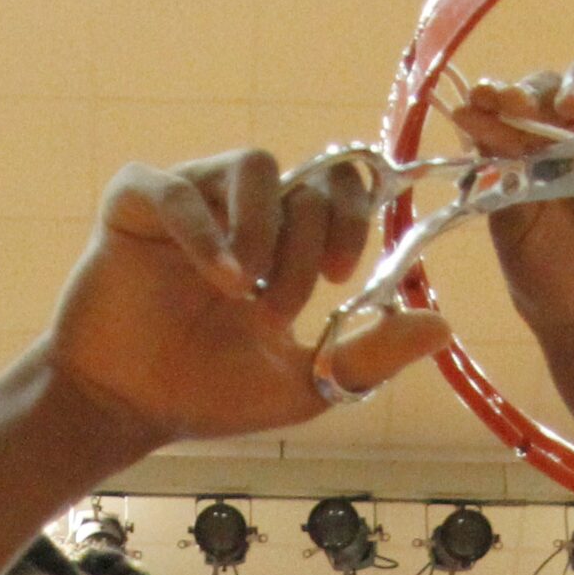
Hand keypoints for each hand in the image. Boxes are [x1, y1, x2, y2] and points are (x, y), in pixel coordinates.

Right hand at [44, 149, 451, 451]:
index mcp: (285, 241)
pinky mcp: (137, 205)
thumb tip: (444, 328)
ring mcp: (192, 201)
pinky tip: (219, 278)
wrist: (129, 408)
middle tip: (282, 309)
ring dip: (265, 230)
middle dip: (307, 244)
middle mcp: (243, 212)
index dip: (354, 215)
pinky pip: (178, 187)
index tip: (341, 274)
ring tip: (246, 293)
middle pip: (306, 180)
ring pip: (254, 165)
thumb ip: (371, 354)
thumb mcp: (306, 382)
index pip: (339, 186)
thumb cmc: (212, 393)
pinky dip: (205, 229)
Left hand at [449, 47, 573, 359]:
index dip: (500, 93)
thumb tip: (467, 113)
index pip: (514, 101)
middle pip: (559, 80)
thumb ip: (502, 169)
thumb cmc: (549, 277)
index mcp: (527, 146)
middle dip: (543, 86)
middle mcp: (570, 131)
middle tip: (532, 107)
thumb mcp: (513, 224)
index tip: (487, 100)